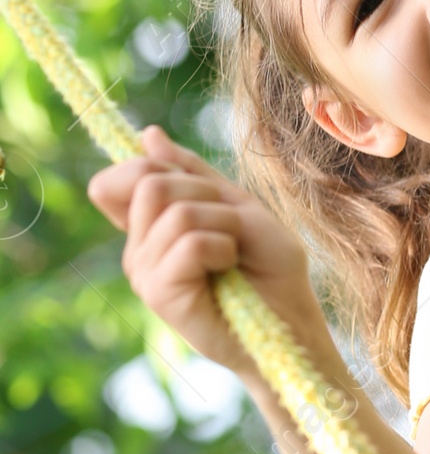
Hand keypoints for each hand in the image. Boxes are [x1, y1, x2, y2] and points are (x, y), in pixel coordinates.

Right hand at [88, 126, 321, 378]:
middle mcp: (138, 250)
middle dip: (206, 193)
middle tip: (230, 227)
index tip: (192, 182)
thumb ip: (191, 173)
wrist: (291, 319)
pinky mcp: (160, 295)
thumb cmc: (268, 266)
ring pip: (177, 211)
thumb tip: (147, 135)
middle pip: (150, 183)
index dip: (147, 167)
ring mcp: (144, 274)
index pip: (114, 181)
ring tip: (233, 253)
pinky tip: (228, 269)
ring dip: (224, 223)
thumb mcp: (235, 204)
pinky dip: (223, 247)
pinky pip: (190, 243)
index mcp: (150, 227)